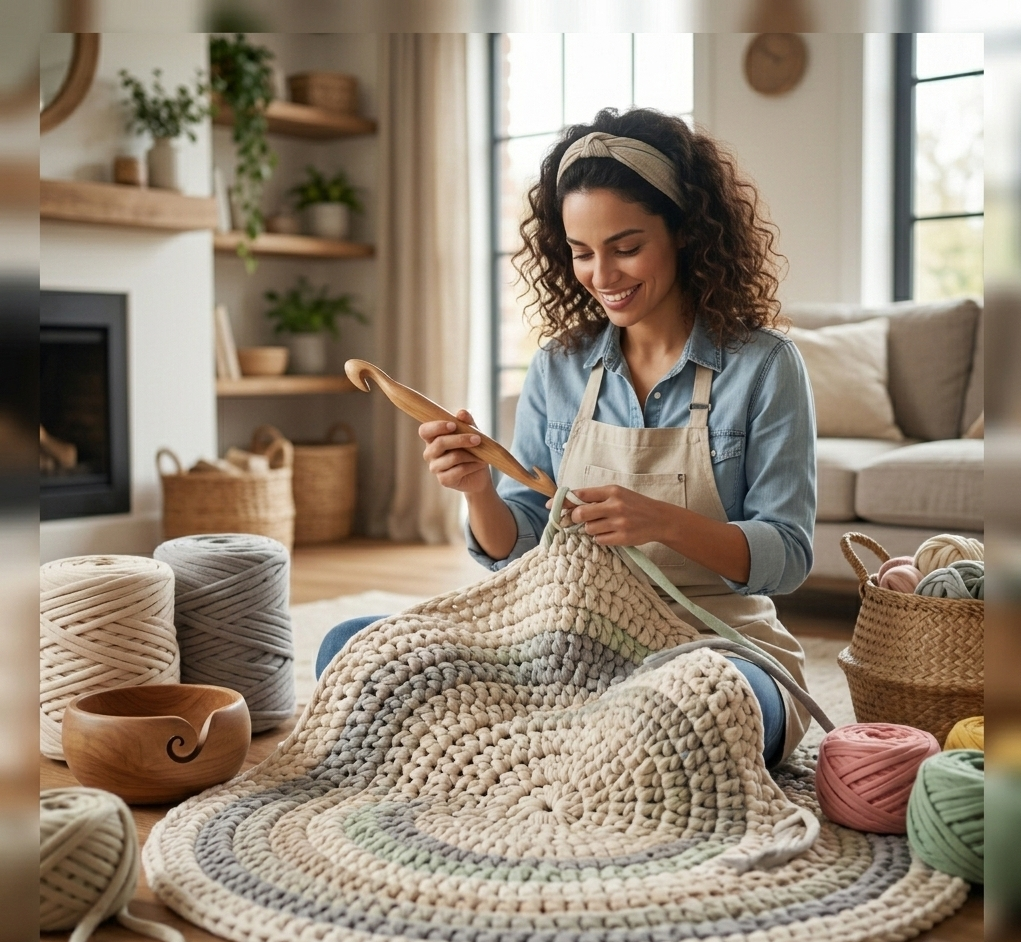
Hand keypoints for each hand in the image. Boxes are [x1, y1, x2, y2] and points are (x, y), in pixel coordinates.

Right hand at [419, 410, 492, 494]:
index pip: (425, 430)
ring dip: (471, 454)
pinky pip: (459, 470)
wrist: (479, 474)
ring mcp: (435, 467)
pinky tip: (479, 464)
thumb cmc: (473, 450)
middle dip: (461, 439)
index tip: (454, 425)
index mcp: (432, 439)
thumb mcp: (473, 433)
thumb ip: (467, 422)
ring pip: (452, 457)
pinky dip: (472, 465)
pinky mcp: (443, 480)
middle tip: (478, 438)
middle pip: (440, 443)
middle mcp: (430, 453)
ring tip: (482, 455)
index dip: (437, 427)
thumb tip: (461, 412)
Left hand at [544, 485, 666, 545]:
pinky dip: (601, 538)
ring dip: (590, 529)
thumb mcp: (618, 494)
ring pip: (589, 529)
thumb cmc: (635, 505)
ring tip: (604, 525)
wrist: (659, 519)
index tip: (549, 505)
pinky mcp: (622, 537)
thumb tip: (570, 504)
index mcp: (612, 491)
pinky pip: (600, 540)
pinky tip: (611, 533)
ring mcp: (619, 522)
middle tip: (577, 520)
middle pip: (581, 513)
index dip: (563, 501)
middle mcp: (615, 505)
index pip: (581, 494)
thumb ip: (596, 497)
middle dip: (575, 518)